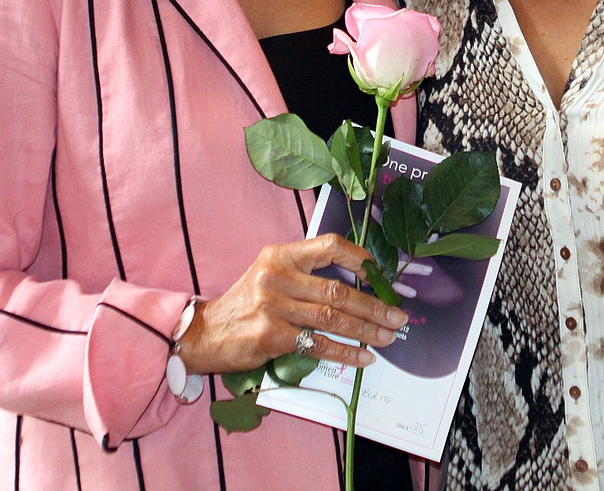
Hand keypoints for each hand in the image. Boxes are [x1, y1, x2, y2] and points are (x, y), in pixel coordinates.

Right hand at [178, 233, 407, 374]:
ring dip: (366, 330)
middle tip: (398, 316)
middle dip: (373, 305)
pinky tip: (363, 357)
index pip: (329, 245)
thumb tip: (357, 282)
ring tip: (388, 337)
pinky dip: (345, 352)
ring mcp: (274, 305)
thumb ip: (306, 273)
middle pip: (337, 288)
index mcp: (281, 254)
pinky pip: (318, 344)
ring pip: (332, 317)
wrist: (205, 333)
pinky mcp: (271, 335)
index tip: (381, 275)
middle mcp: (278, 275)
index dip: (359, 258)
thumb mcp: (271, 274)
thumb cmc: (246, 303)